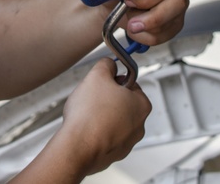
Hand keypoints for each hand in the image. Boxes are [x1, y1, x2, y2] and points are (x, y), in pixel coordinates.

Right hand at [58, 58, 151, 174]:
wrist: (77, 148)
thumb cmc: (90, 114)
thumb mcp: (98, 75)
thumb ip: (106, 65)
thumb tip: (109, 65)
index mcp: (142, 105)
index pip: (130, 84)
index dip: (113, 80)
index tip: (102, 83)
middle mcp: (139, 126)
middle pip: (122, 103)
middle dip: (106, 99)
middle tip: (91, 98)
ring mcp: (127, 143)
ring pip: (113, 121)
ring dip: (100, 116)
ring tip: (85, 115)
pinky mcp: (113, 154)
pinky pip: (104, 137)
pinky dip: (95, 132)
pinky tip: (84, 130)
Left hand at [90, 0, 189, 46]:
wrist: (107, 1)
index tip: (129, 0)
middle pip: (178, 3)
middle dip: (151, 17)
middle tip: (131, 20)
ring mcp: (177, 3)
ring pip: (172, 22)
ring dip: (146, 27)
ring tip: (130, 20)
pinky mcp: (174, 21)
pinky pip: (166, 35)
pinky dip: (146, 36)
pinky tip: (135, 29)